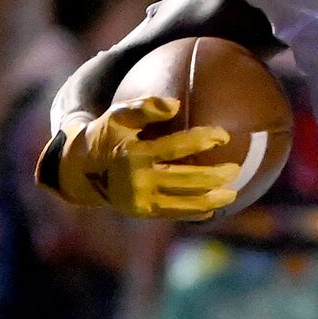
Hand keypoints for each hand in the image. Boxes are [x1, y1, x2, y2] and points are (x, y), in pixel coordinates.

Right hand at [49, 97, 240, 220]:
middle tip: (236, 168)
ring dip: (211, 200)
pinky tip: (213, 209)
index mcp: (133, 154)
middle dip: (214, 176)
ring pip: (183, 203)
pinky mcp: (143, 213)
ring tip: (234, 194)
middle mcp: (138, 180)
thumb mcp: (116, 116)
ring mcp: (141, 200)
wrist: (81, 171)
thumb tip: (176, 104)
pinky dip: (195, 213)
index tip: (224, 135)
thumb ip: (143, 107)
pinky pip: (175, 214)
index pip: (174, 147)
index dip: (201, 140)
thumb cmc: (106, 135)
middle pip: (185, 179)